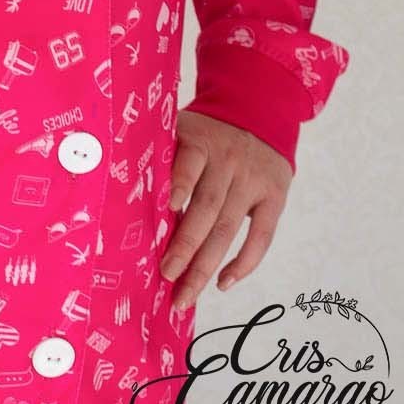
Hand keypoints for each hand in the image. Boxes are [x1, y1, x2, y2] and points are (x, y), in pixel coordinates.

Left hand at [159, 110, 292, 311]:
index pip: (190, 163)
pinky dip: (243, 263)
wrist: (259, 110)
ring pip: (228, 228)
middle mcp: (230, 160)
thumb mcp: (184, 127)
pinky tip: (222, 283)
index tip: (168, 208)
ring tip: (185, 294)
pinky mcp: (274, 196)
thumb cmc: (207, 131)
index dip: (180, 184)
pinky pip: (261, 236)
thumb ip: (165, 155)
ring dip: (206, 265)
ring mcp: (253, 180)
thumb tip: (130, 198)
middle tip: (166, 275)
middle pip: (206, 207)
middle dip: (186, 245)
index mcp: (201, 140)